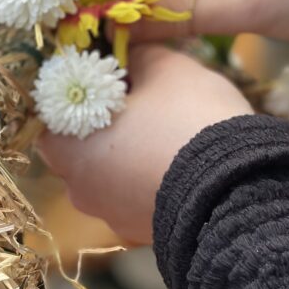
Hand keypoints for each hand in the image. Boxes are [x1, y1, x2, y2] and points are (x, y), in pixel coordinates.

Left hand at [38, 45, 252, 243]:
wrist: (238, 192)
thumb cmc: (189, 121)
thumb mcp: (168, 68)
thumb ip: (138, 56)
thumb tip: (129, 55)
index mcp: (68, 148)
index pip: (50, 116)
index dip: (76, 92)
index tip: (107, 78)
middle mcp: (80, 190)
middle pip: (79, 148)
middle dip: (103, 125)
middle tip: (139, 101)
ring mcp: (112, 217)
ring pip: (110, 176)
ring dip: (129, 156)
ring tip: (167, 132)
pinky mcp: (144, 234)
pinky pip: (138, 198)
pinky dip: (151, 180)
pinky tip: (180, 162)